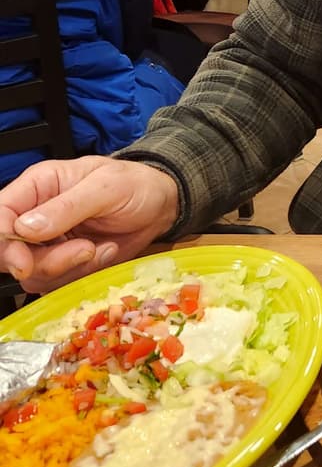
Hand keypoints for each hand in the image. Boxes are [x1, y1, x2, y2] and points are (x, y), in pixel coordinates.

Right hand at [0, 158, 179, 294]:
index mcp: (38, 187)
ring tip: (99, 247)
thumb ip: (65, 207)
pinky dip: (83, 273)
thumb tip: (25, 228)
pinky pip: (60, 282)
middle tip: (84, 250)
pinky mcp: (66, 263)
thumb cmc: (134, 184)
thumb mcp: (105, 188)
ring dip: (69, 267)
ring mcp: (50, 242)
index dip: (4, 243)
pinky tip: (105, 251)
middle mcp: (36, 215)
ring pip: (34, 272)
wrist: (162, 204)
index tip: (24, 262)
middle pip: (11, 253)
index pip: (0, 214)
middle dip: (44, 261)